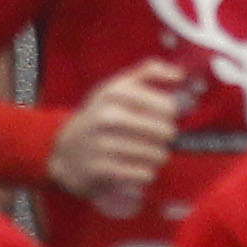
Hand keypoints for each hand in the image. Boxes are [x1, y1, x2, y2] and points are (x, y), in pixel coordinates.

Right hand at [47, 59, 193, 208]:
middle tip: (156, 137)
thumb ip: (149, 72)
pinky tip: (136, 166)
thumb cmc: (99, 115)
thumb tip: (180, 74)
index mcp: (115, 92)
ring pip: (158, 155)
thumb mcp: (116, 86)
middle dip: (166, 137)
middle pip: (165, 132)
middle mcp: (109, 116)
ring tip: (147, 151)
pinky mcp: (104, 169)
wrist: (66, 149)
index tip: (163, 116)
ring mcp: (105, 144)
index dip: (171, 114)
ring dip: (157, 156)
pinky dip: (146, 172)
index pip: (167, 106)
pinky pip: (145, 174)